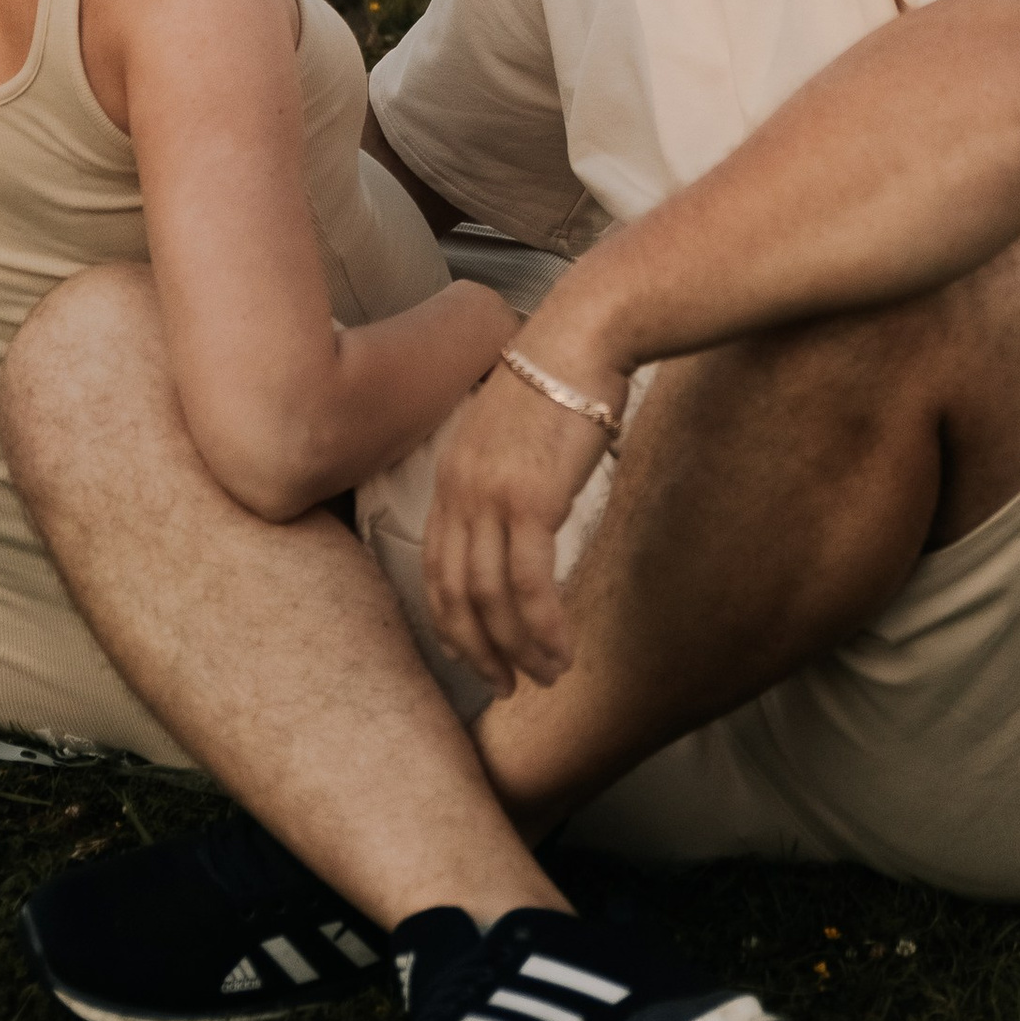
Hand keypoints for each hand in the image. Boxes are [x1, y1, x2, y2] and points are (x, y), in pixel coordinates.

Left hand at [422, 352, 618, 696]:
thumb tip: (525, 516)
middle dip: (478, 649)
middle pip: (454, 593)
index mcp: (450, 474)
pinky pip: (529, 586)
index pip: (434, 566)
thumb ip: (505, 474)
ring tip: (547, 675)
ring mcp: (489, 497)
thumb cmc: (563, 375)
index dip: (451, 620)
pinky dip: (544, 628)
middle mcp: (458, 490)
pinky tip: (564, 649)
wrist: (585, 334)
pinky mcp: (529, 502)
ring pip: (490, 599)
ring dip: (518, 649)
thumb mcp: (515, 429)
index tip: (474, 653)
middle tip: (505, 685)